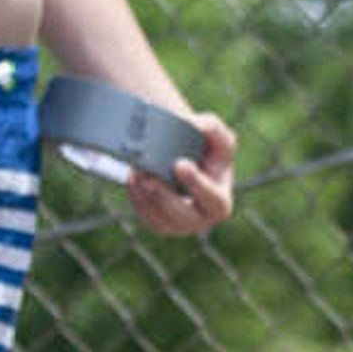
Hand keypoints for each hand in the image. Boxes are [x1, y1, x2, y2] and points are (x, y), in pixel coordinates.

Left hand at [123, 109, 234, 236]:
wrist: (184, 159)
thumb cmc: (205, 148)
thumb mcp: (215, 134)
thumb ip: (213, 127)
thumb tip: (194, 125)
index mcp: (220, 202)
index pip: (213, 199)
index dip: (197, 184)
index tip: (179, 164)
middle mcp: (200, 220)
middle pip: (181, 216)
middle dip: (163, 196)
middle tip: (148, 177)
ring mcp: (177, 226)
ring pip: (158, 217)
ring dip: (144, 195)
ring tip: (137, 172)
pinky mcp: (157, 223)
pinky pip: (144, 214)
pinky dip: (136, 196)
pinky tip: (133, 177)